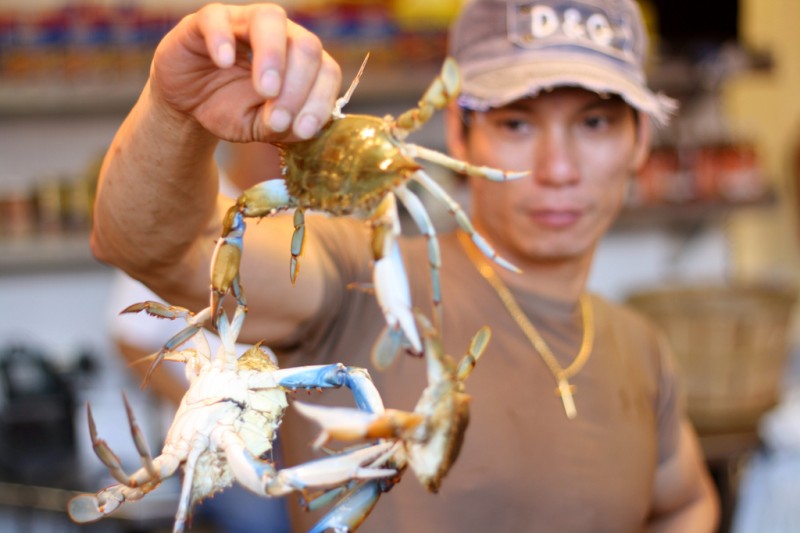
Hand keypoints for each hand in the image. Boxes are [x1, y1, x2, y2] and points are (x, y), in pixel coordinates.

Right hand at [149, 3, 341, 142]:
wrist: (187, 104)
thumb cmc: (229, 109)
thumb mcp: (257, 127)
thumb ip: (279, 127)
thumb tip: (296, 126)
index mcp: (300, 61)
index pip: (326, 71)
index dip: (320, 101)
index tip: (303, 130)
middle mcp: (279, 34)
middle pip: (306, 44)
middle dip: (297, 87)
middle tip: (277, 119)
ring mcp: (242, 22)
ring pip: (270, 18)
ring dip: (273, 57)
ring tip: (265, 90)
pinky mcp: (205, 21)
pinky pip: (217, 18)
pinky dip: (223, 39)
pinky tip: (223, 64)